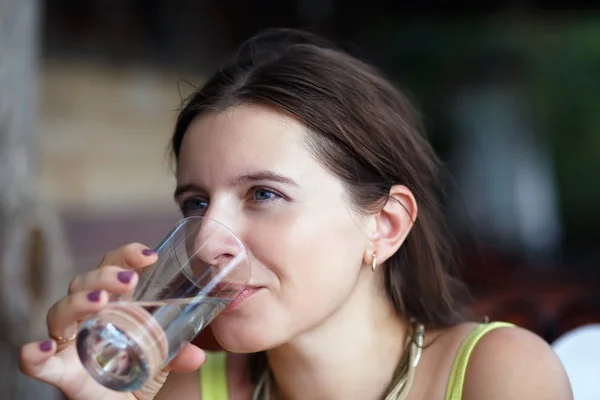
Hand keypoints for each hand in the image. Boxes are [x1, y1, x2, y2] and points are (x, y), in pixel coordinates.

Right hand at [19, 243, 206, 399]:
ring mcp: (70, 341)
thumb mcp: (163, 359)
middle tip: (129, 279)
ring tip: (101, 302)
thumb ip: (177, 353)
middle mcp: (88, 316)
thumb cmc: (138, 370)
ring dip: (79, 301)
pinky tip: (46, 347)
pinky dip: (35, 353)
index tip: (149, 256)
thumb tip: (197, 355)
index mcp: (115, 304)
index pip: (113, 267)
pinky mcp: (59, 371)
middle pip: (84, 282)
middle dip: (104, 274)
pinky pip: (36, 361)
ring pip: (60, 310)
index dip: (127, 255)